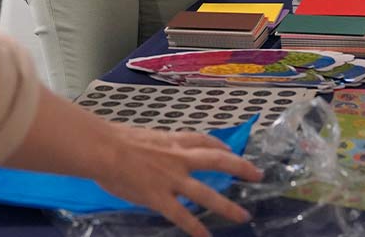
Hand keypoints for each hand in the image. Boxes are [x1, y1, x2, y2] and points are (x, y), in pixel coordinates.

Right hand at [97, 126, 262, 236]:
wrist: (106, 149)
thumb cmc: (120, 140)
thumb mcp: (148, 137)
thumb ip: (161, 147)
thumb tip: (163, 155)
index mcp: (175, 140)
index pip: (205, 140)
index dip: (221, 146)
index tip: (231, 151)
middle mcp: (179, 157)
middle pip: (217, 160)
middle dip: (240, 166)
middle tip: (258, 174)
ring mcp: (172, 179)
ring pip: (206, 192)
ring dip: (226, 205)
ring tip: (243, 216)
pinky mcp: (159, 197)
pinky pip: (182, 216)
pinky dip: (196, 227)